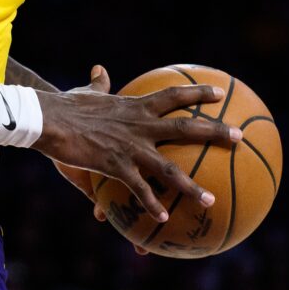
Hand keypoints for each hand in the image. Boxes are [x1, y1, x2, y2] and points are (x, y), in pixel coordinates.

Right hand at [34, 64, 240, 223]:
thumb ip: (98, 84)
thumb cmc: (65, 105)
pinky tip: (163, 220)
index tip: (220, 94)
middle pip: (186, 128)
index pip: (173, 96)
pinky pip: (139, 189)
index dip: (198, 94)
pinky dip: (152, 204)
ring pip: (169, 168)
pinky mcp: (116, 166)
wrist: (49, 119)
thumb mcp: (86, 92)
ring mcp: (130, 148)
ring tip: (210, 201)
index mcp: (135, 107)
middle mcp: (140, 126)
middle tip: (239, 137)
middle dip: (215, 132)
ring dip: (191, 186)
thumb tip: (100, 70)